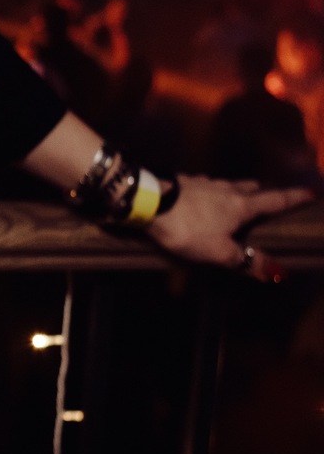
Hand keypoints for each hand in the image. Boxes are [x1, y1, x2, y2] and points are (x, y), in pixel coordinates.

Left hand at [147, 174, 313, 280]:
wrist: (147, 202)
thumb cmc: (188, 228)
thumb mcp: (220, 252)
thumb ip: (247, 261)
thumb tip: (280, 271)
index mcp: (241, 205)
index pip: (275, 201)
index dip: (294, 198)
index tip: (312, 191)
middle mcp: (225, 188)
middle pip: (250, 187)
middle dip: (262, 192)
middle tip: (270, 196)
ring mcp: (203, 182)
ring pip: (227, 184)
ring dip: (236, 190)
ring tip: (239, 196)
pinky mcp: (182, 182)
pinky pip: (204, 186)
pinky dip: (211, 192)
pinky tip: (204, 197)